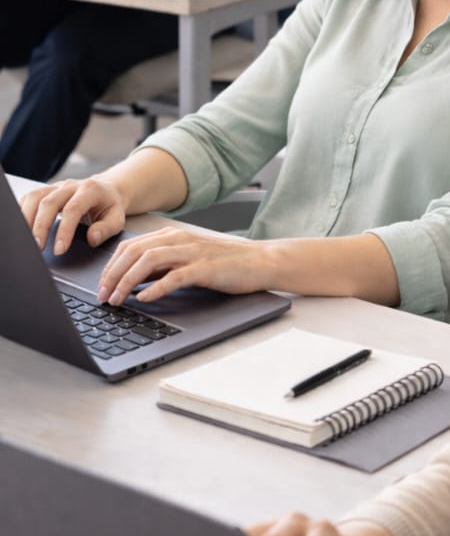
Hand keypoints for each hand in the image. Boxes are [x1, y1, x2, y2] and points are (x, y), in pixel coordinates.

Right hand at [19, 177, 126, 253]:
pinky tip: (22, 227)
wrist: (106, 189)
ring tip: (27, 241)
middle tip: (38, 248)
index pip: (73, 209)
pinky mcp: (46, 190)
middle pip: (49, 202)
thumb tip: (92, 239)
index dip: (65, 230)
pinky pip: (29, 197)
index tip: (59, 250)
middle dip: (41, 227)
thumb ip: (106, 229)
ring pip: (35, 198)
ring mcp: (56, 187)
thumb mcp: (117, 218)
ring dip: (27, 219)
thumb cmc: (109, 206)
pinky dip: (22, 212)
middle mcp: (70, 186)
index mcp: (90, 190)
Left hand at [96, 227, 275, 304]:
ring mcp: (192, 252)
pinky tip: (144, 299)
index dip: (110, 266)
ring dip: (127, 281)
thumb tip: (135, 280)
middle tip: (102, 297)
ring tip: (117, 300)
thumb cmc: (226, 263)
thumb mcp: (188, 259)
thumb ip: (164, 266)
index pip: (130, 246)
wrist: (261, 260)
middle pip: (134, 252)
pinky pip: (174, 276)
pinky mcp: (205, 268)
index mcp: (173, 235)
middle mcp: (179, 239)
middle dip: (112, 275)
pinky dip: (155, 288)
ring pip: (148, 261)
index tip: (101, 286)